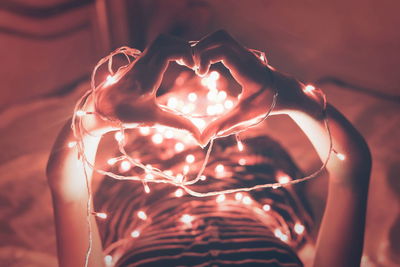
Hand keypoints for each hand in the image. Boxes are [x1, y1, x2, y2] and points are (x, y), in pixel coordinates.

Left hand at [94, 34, 200, 140]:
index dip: (184, 54)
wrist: (100, 108)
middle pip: (164, 41)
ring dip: (176, 46)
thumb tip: (199, 137)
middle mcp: (141, 65)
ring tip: (188, 61)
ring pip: (159, 41)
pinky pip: (155, 47)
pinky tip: (177, 62)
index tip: (195, 67)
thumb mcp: (154, 119)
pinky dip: (169, 49)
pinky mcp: (137, 61)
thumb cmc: (125, 115)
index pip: (166, 53)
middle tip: (194, 63)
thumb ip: (178, 124)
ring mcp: (138, 61)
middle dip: (184, 47)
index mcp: (146, 78)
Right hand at [193, 30, 313, 144]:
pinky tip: (206, 65)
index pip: (223, 50)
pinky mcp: (242, 51)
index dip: (205, 57)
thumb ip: (222, 127)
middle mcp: (246, 56)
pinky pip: (223, 41)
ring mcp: (244, 51)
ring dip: (205, 46)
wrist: (285, 91)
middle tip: (195, 67)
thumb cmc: (266, 104)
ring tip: (198, 66)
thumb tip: (201, 140)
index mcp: (247, 70)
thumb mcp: (243, 117)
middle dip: (201, 47)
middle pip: (220, 36)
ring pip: (221, 36)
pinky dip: (210, 48)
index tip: (200, 74)